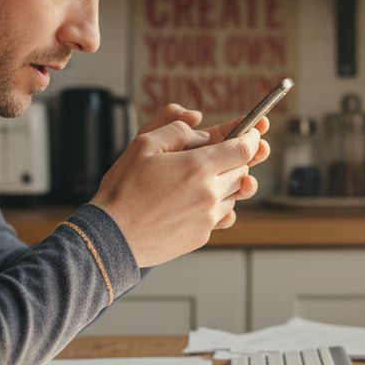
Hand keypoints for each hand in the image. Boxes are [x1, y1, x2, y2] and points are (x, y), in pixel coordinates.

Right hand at [91, 109, 267, 267]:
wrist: (112, 237)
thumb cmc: (124, 190)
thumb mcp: (144, 145)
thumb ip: (176, 129)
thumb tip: (199, 128)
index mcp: (198, 167)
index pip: (243, 149)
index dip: (252, 137)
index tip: (252, 132)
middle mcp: (210, 193)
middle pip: (242, 171)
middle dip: (236, 160)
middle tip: (219, 154)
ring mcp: (208, 218)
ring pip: (234, 195)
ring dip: (225, 184)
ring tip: (199, 180)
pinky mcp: (202, 236)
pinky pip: (222, 216)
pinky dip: (216, 206)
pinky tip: (195, 202)